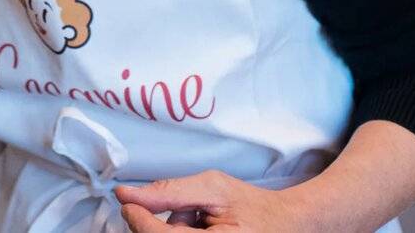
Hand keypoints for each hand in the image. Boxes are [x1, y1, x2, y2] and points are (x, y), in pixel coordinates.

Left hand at [116, 172, 332, 231]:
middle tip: (188, 211)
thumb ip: (169, 191)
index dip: (138, 218)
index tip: (129, 201)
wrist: (288, 226)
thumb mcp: (213, 187)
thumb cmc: (253, 207)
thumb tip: (126, 196)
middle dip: (159, 225)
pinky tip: (199, 231)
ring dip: (171, 231)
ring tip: (201, 222)